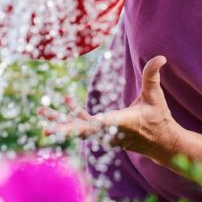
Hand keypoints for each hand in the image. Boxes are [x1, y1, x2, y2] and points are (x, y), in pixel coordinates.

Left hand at [39, 56, 182, 160]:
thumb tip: (160, 57)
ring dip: (60, 121)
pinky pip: (83, 125)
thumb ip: (153, 76)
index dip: (92, 122)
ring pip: (79, 129)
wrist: (161, 143)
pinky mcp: (102, 133)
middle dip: (65, 130)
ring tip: (41, 112)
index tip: (81, 123)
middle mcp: (110, 131)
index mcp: (123, 122)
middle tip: (46, 131)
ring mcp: (105, 134)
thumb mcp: (156, 96)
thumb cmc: (158, 118)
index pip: (105, 123)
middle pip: (84, 132)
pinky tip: (61, 103)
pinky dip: (71, 116)